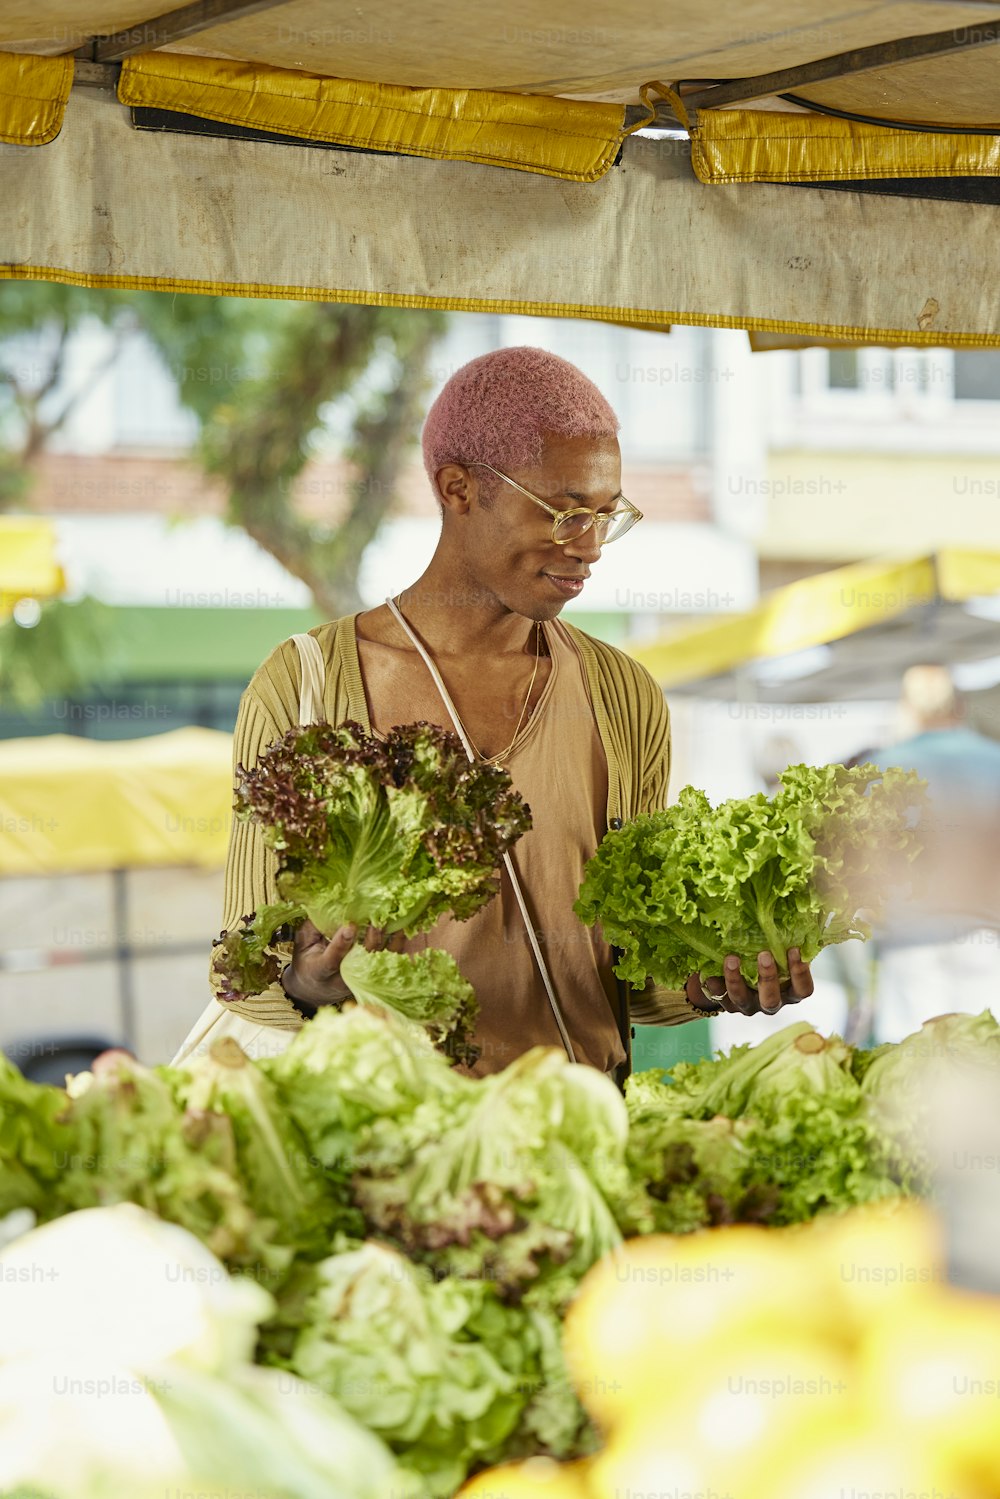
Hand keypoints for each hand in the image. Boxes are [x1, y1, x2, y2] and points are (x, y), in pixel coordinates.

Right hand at [281, 918, 405, 1008]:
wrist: (314, 989)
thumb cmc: (307, 961)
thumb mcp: (302, 944)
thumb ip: (313, 926)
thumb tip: (328, 903)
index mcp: (321, 970)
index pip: (332, 959)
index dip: (341, 943)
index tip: (349, 925)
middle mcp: (342, 979)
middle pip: (360, 961)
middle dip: (370, 939)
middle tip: (377, 918)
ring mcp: (359, 981)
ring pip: (378, 963)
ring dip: (388, 942)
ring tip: (394, 920)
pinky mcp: (372, 979)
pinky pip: (388, 963)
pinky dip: (396, 946)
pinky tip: (401, 928)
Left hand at [685, 948, 814, 1016]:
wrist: (737, 973)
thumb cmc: (766, 957)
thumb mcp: (779, 951)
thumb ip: (787, 941)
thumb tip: (798, 914)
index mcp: (789, 991)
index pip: (802, 990)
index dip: (801, 973)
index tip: (794, 949)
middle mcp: (770, 1002)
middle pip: (772, 1000)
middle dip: (768, 978)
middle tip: (764, 955)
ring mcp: (748, 1005)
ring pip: (742, 1000)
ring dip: (736, 980)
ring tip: (731, 958)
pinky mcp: (728, 1004)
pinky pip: (719, 997)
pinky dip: (714, 984)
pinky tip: (709, 973)